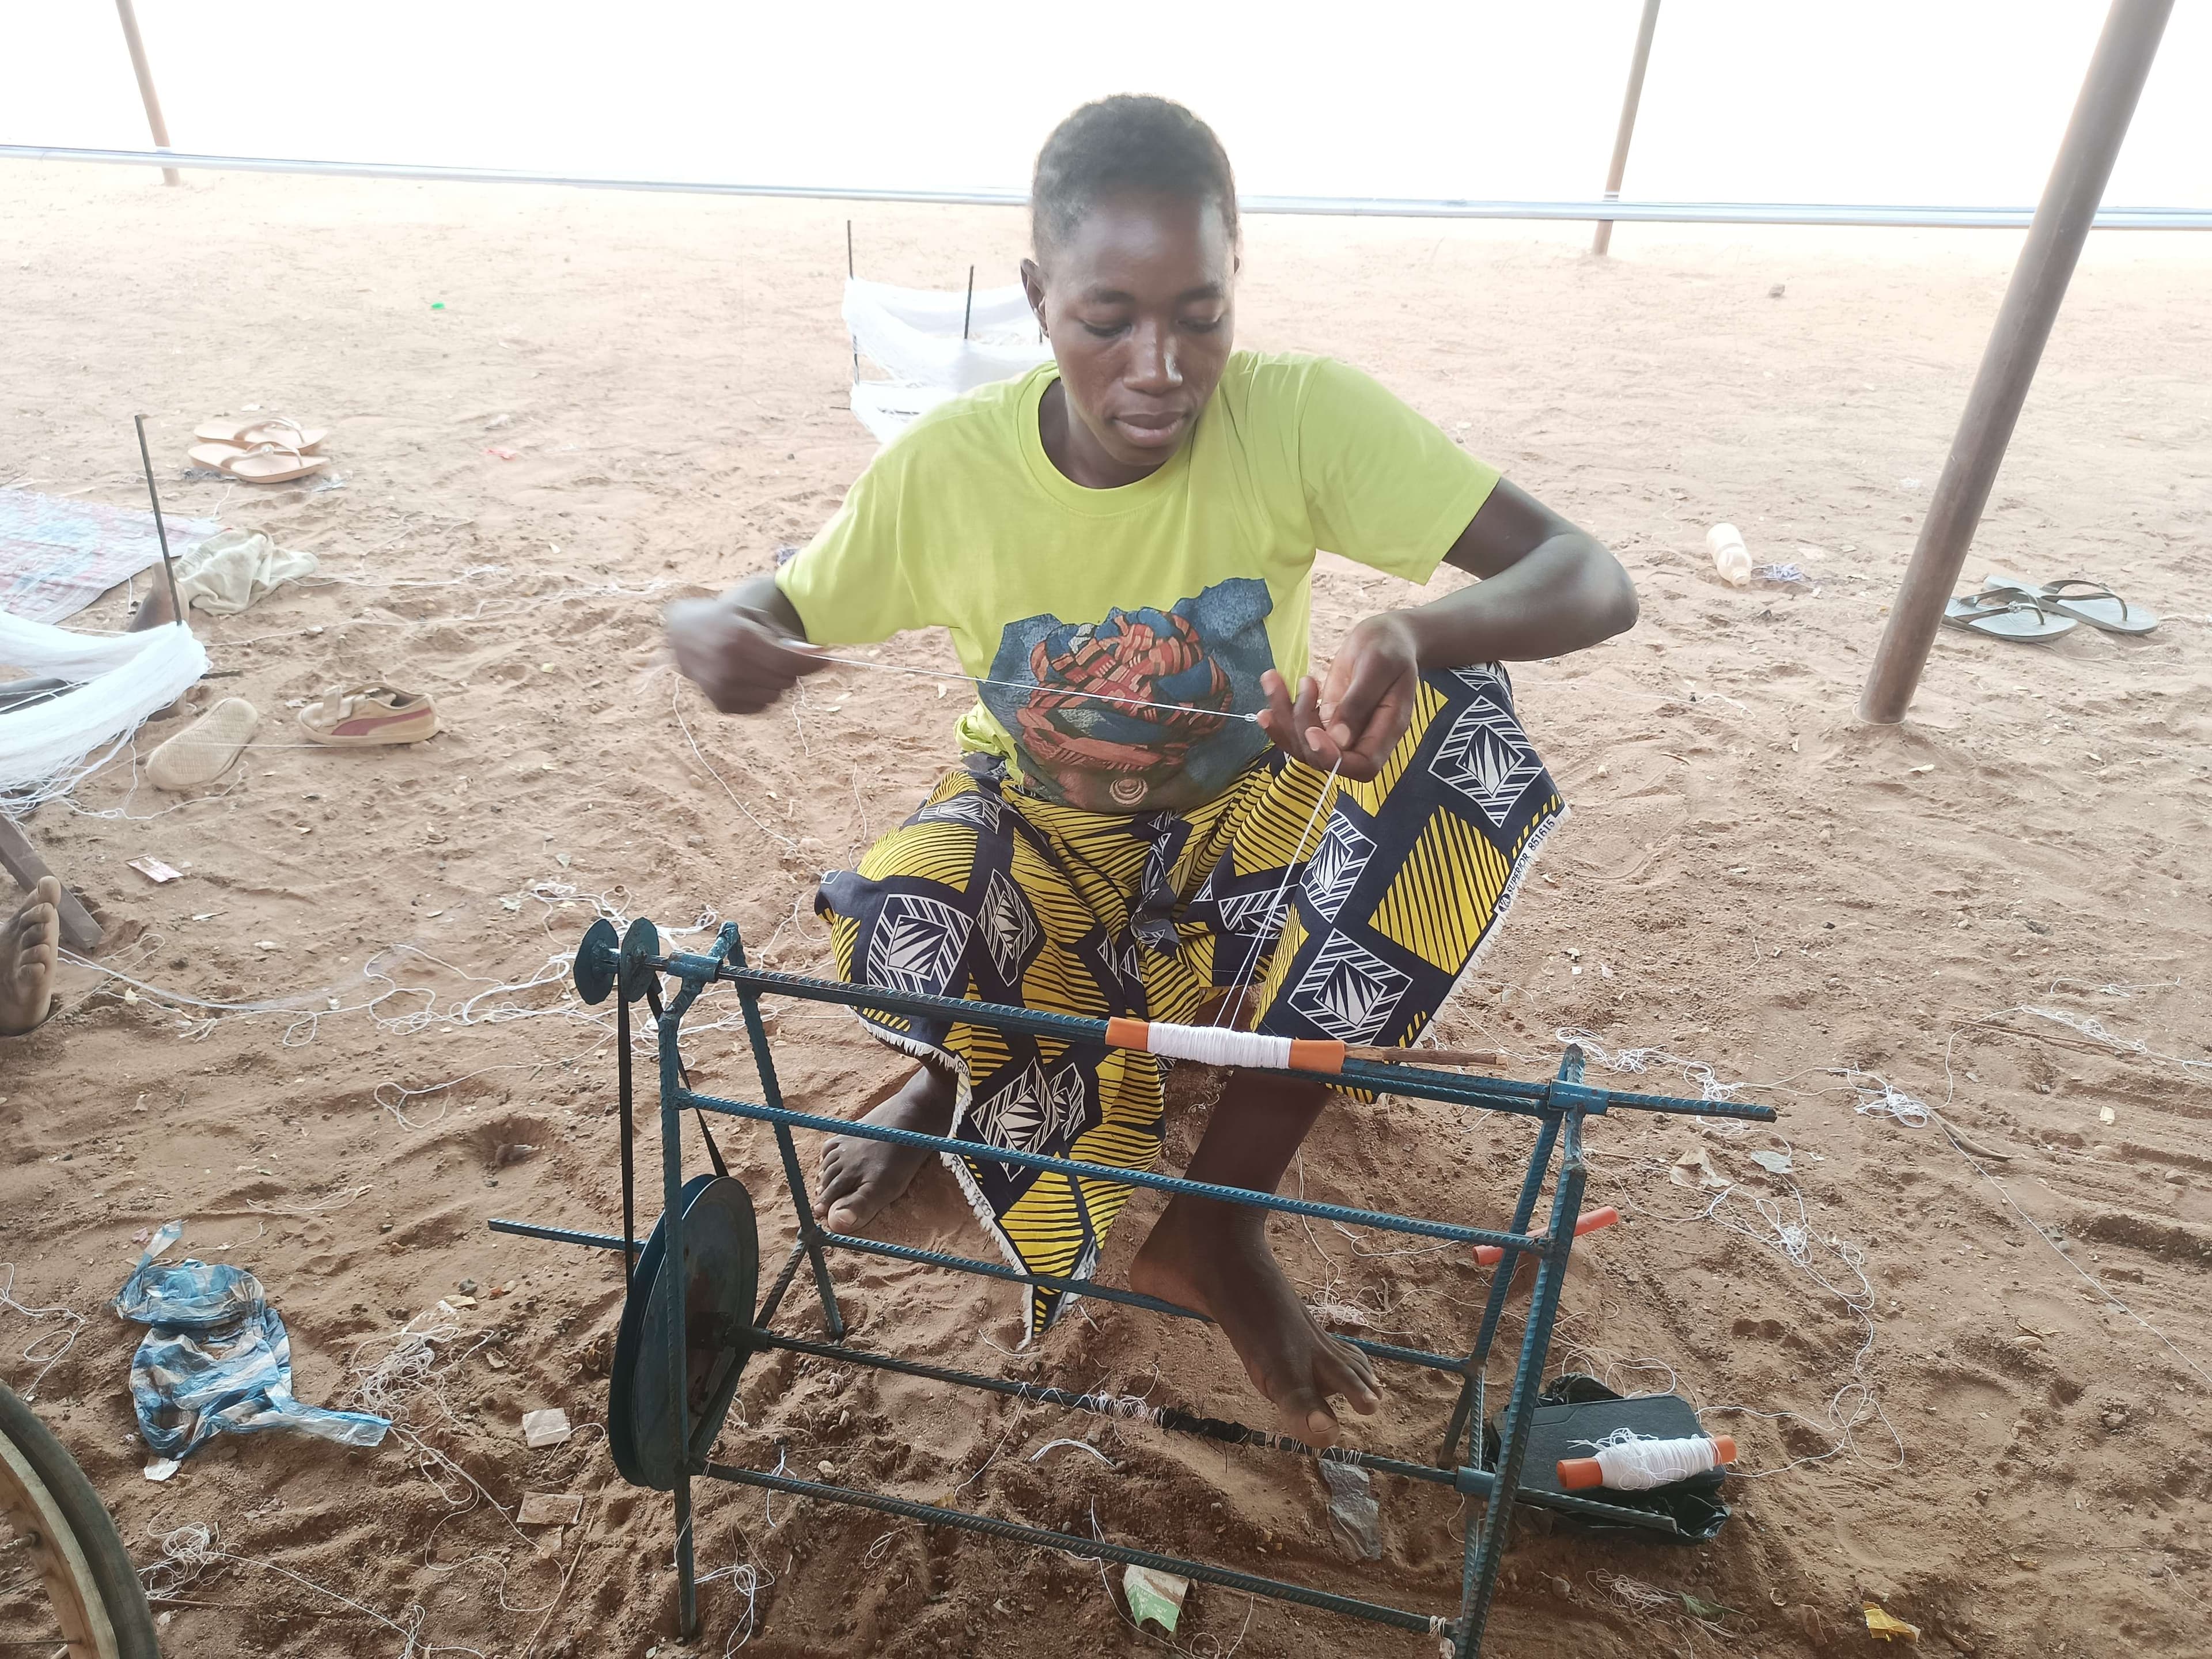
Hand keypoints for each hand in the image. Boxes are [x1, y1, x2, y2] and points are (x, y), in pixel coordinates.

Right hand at [665, 591, 828, 713]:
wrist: (681, 633)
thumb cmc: (723, 618)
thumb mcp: (751, 615)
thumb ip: (781, 636)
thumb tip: (812, 654)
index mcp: (740, 641)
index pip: (791, 663)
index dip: (815, 662)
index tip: (828, 657)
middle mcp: (731, 668)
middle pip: (786, 681)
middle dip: (790, 668)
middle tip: (780, 653)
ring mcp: (724, 689)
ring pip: (775, 696)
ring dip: (775, 681)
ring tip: (759, 662)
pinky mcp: (721, 704)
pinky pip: (760, 706)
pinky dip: (760, 693)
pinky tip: (747, 675)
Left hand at [1255, 613, 1420, 781]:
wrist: (1385, 636)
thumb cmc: (1390, 647)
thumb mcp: (1379, 666)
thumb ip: (1360, 701)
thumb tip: (1338, 739)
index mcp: (1387, 729)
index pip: (1363, 766)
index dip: (1333, 758)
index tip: (1312, 732)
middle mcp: (1363, 738)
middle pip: (1324, 757)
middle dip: (1301, 727)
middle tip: (1306, 682)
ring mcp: (1341, 732)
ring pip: (1303, 745)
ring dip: (1283, 717)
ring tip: (1274, 679)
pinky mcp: (1325, 721)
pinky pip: (1297, 730)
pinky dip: (1279, 714)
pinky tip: (1270, 689)